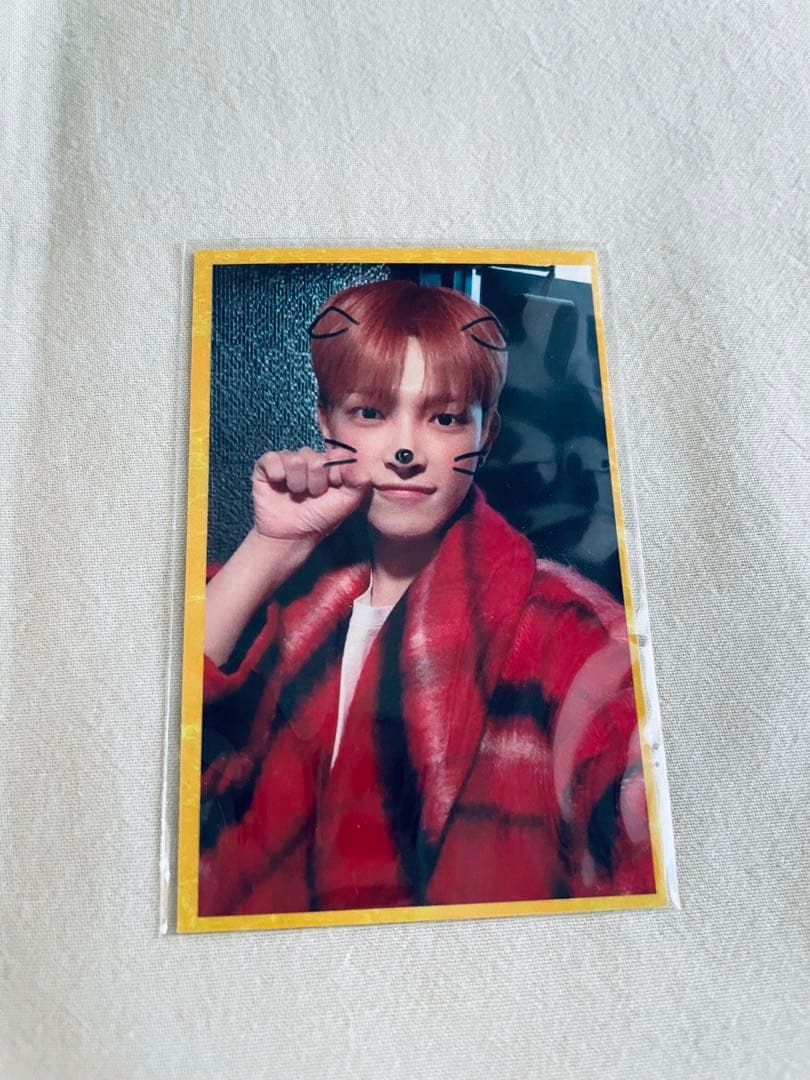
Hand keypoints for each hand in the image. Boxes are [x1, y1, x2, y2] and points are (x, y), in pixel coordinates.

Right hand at [251, 447, 371, 540]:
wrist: (292, 535)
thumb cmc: (320, 518)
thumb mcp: (348, 502)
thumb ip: (359, 482)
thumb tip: (360, 463)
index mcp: (329, 464)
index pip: (336, 454)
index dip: (335, 474)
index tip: (334, 489)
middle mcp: (309, 459)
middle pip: (314, 458)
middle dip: (316, 483)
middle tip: (313, 496)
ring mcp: (287, 461)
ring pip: (294, 459)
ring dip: (297, 483)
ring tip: (297, 495)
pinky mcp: (267, 466)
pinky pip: (272, 458)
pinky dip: (276, 474)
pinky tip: (279, 485)